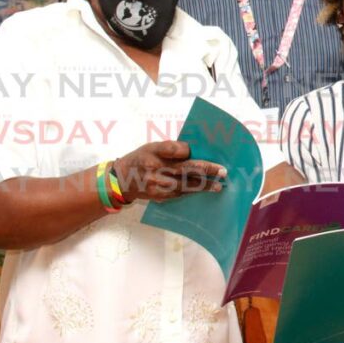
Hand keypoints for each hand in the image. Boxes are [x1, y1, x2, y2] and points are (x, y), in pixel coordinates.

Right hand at [112, 141, 226, 202]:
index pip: (172, 149)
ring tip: (218, 185)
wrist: (121, 180)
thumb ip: (171, 148)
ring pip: (185, 184)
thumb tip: (193, 150)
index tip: (197, 151)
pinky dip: (193, 192)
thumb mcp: (151, 147)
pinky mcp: (159, 195)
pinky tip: (205, 191)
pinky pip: (179, 193)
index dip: (185, 150)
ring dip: (204, 185)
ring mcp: (157, 183)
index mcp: (153, 152)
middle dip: (206, 170)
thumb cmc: (141, 159)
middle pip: (184, 168)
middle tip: (222, 171)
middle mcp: (156, 168)